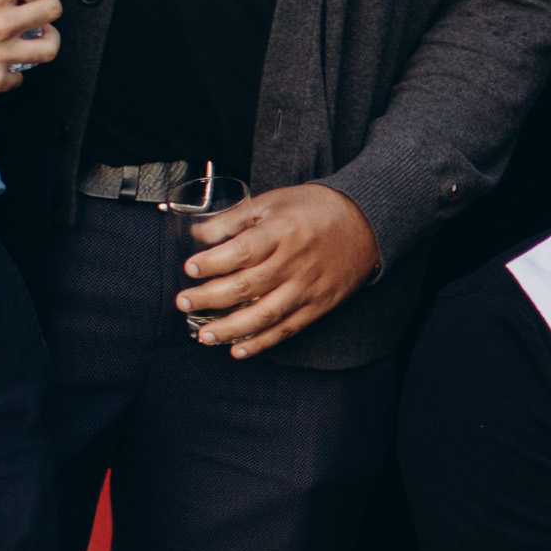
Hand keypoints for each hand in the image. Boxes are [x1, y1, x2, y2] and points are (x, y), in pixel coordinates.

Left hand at [174, 181, 381, 358]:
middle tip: (184, 302)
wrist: (366, 223)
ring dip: (230, 329)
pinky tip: (238, 349)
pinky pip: (286, 330)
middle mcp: (294, 263)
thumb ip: (235, 219)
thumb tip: (199, 235)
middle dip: (209, 298)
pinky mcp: (317, 306)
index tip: (190, 268)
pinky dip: (261, 343)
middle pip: (246, 286)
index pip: (241, 252)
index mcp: (283, 232)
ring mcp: (306, 288)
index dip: (213, 262)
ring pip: (263, 315)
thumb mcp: (274, 201)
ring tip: (203, 336)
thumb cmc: (316, 208)